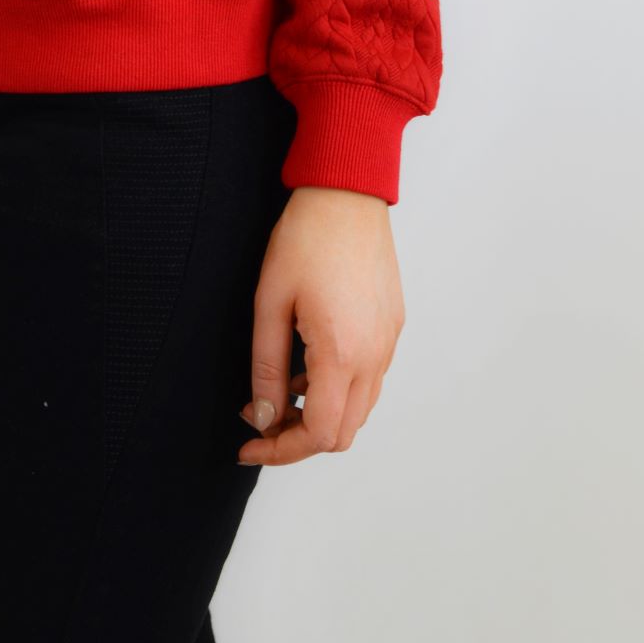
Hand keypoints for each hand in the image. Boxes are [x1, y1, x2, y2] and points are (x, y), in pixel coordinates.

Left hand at [238, 185, 403, 463]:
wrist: (346, 192)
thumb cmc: (306, 237)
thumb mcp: (270, 303)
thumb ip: (266, 368)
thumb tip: (265, 417)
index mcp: (343, 354)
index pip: (320, 435)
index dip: (281, 450)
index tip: (250, 443)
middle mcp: (375, 355)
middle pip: (344, 432)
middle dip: (299, 438)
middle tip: (261, 418)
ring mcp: (389, 341)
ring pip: (360, 408)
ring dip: (321, 412)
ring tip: (281, 385)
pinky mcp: (393, 325)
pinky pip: (371, 378)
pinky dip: (340, 387)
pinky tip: (308, 360)